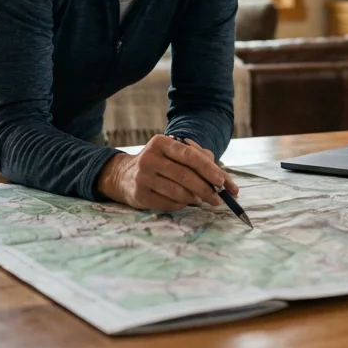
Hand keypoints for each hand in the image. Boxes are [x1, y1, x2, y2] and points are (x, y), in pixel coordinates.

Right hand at [97, 135, 238, 210]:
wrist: (124, 175)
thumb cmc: (160, 163)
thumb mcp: (175, 153)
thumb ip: (200, 159)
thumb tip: (224, 180)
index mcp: (161, 142)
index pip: (189, 155)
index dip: (209, 169)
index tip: (223, 182)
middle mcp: (149, 158)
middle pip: (185, 175)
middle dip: (206, 189)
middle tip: (218, 199)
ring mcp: (142, 177)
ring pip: (178, 192)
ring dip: (195, 198)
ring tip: (202, 199)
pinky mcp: (140, 195)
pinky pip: (169, 203)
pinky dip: (181, 205)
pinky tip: (185, 202)